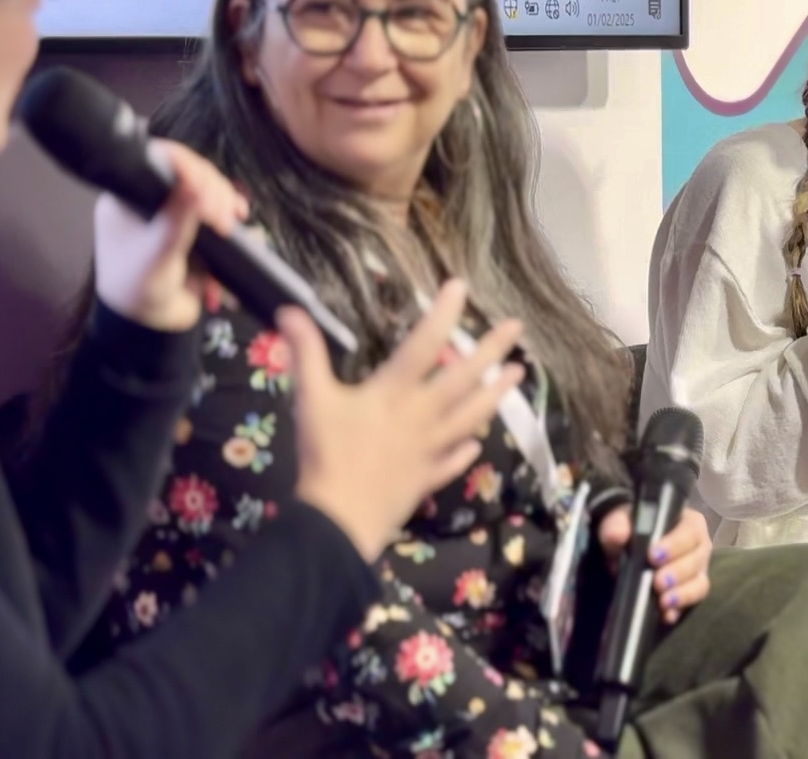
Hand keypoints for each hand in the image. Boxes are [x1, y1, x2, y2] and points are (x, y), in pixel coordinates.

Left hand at [92, 140, 246, 331]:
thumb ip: (175, 221)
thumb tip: (195, 186)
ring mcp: (177, 213)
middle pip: (193, 174)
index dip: (189, 168)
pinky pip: (223, 216)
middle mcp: (153, 198)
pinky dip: (236, 226)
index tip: (207, 191)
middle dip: (215, 192)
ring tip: (233, 224)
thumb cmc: (138, 291)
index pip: (160, 161)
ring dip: (228, 206)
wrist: (151, 327)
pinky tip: (244, 233)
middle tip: (225, 218)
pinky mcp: (199, 230)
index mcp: (129, 196)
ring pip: (212, 192)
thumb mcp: (156, 256)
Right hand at [285, 280, 519, 561]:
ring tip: (518, 375)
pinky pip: (452, 460)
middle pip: (463, 378)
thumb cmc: (326, 455)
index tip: (460, 287)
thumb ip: (306, 353)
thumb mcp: (312, 398)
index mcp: (394, 392)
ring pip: (470, 416)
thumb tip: (289, 311)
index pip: (424, 344)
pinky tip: (476, 444)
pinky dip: (465, 450)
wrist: (340, 519)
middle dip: (491, 350)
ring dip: (495, 394)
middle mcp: (421, 416)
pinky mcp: (427, 478)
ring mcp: (429, 448)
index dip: (443, 313)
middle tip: (516, 328)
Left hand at [597, 504, 712, 625]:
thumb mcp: (620, 520)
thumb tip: (616, 535)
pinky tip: (666, 615)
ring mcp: (697, 572)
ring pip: (699, 584)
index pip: (690, 531)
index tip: (653, 556)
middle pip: (697, 560)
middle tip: (658, 582)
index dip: (675, 545)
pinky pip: (691, 604)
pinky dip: (678, 610)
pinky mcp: (690, 593)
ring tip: (663, 601)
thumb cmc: (631, 527)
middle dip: (678, 573)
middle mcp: (699, 547)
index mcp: (688, 522)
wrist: (628, 547)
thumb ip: (617, 524)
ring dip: (682, 594)